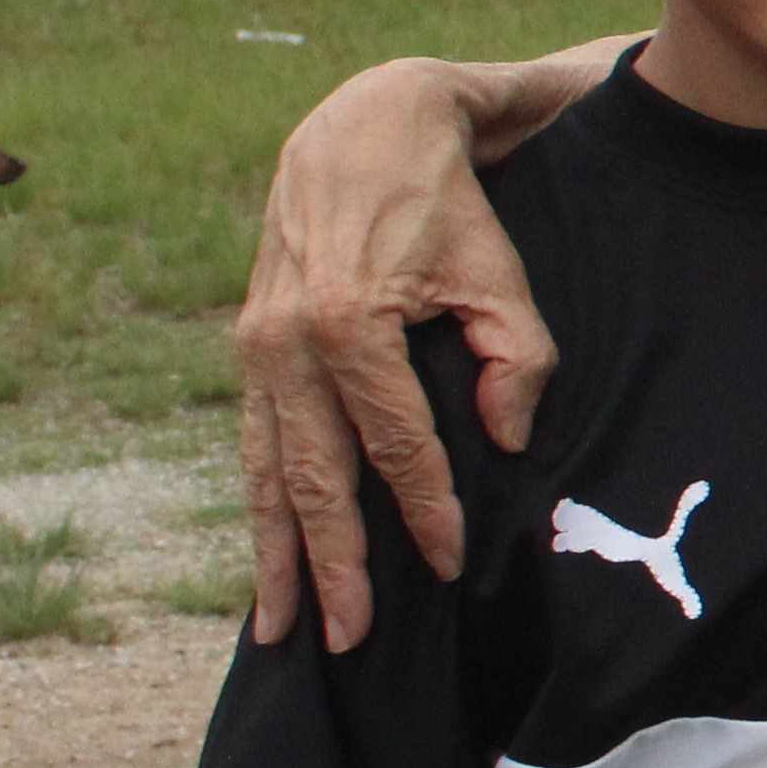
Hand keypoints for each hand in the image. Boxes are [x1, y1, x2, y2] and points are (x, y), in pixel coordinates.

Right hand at [238, 62, 549, 648]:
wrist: (364, 128)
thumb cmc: (448, 204)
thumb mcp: (501, 269)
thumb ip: (518, 356)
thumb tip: (502, 441)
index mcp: (348, 320)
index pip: (396, 442)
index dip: (425, 508)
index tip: (449, 564)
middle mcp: (284, 339)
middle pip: (312, 475)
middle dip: (333, 563)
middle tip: (351, 639)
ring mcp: (255, 344)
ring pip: (264, 469)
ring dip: (274, 553)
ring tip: (280, 629)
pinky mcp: (248, 345)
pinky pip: (254, 441)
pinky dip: (259, 504)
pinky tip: (268, 558)